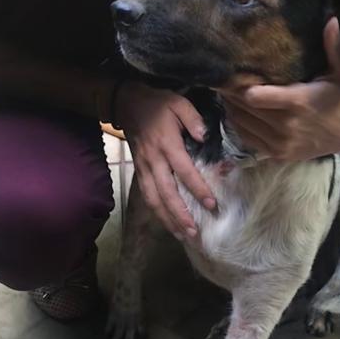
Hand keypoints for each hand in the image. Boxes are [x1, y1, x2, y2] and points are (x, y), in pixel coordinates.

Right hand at [115, 82, 216, 239]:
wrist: (128, 104)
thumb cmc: (158, 104)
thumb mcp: (178, 103)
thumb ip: (193, 118)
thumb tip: (204, 136)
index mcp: (166, 143)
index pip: (184, 170)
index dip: (197, 189)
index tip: (211, 204)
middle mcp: (154, 160)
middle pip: (166, 193)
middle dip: (180, 215)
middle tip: (194, 233)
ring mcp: (144, 168)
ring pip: (154, 199)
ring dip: (167, 220)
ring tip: (182, 236)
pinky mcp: (139, 172)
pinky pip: (148, 197)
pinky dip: (158, 213)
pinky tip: (168, 224)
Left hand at [219, 17, 339, 160]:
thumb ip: (335, 47)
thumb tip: (332, 20)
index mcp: (298, 102)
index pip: (254, 96)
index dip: (239, 84)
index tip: (234, 70)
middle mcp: (286, 126)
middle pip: (243, 107)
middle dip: (231, 92)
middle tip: (224, 77)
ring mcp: (281, 143)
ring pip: (240, 123)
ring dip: (231, 107)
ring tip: (228, 92)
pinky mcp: (277, 154)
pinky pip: (246, 139)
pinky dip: (237, 124)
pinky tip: (237, 111)